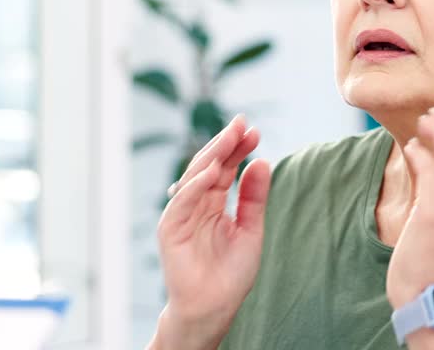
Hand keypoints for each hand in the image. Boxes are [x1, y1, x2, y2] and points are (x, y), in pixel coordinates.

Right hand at [152, 115, 271, 348]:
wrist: (214, 308)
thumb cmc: (230, 274)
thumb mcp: (251, 229)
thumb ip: (254, 197)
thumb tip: (263, 161)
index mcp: (214, 202)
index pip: (226, 168)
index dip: (238, 149)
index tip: (254, 131)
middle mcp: (196, 203)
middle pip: (209, 165)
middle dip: (225, 144)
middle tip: (242, 124)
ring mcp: (181, 214)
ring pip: (194, 176)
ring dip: (213, 156)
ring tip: (231, 138)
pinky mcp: (170, 228)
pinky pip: (182, 201)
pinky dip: (195, 185)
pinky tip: (213, 170)